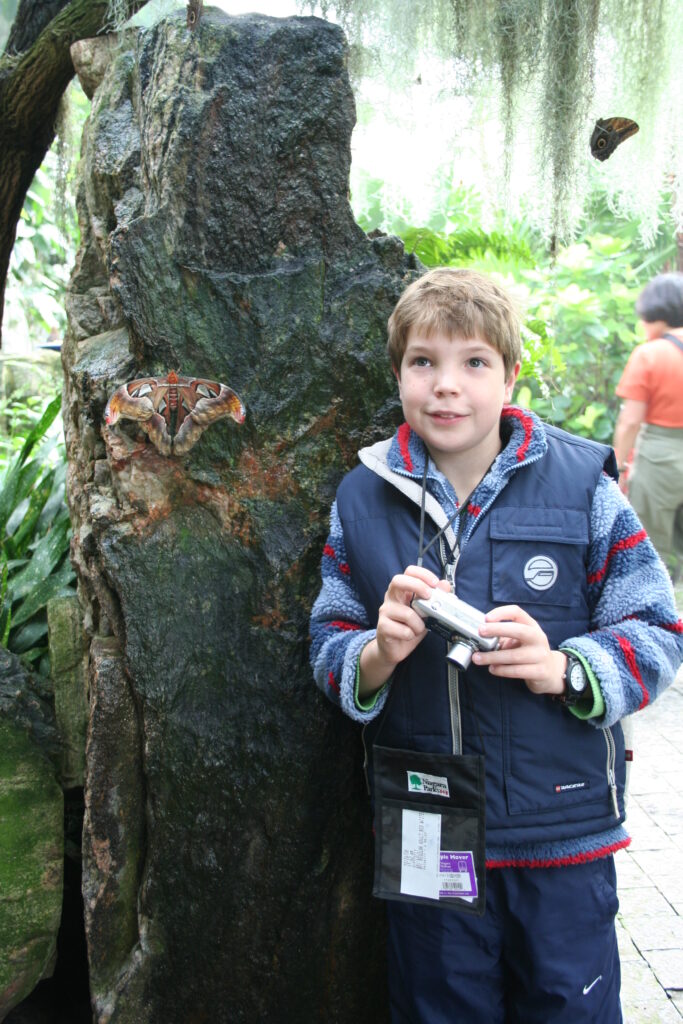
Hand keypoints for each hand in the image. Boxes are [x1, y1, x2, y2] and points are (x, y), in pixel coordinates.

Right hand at [358, 566, 449, 696]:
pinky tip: (409, 636)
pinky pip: (404, 630)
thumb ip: (434, 599)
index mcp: (402, 591)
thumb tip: (445, 585)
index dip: (423, 574)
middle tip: (429, 596)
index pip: (409, 572)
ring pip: (407, 613)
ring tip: (418, 629)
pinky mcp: (382, 626)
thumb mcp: (425, 612)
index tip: (434, 583)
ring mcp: (385, 611)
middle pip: (398, 580)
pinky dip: (411, 635)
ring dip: (419, 624)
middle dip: (417, 586)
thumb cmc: (409, 628)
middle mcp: (391, 597)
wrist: (393, 649)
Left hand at [472, 604, 566, 696]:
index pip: (517, 613)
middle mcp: (538, 638)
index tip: (486, 618)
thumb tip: (481, 638)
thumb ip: (503, 637)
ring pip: (514, 655)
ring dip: (493, 657)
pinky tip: (493, 669)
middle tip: (480, 632)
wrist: (551, 672)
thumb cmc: (528, 652)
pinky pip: (517, 671)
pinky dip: (502, 670)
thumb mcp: (519, 640)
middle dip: (497, 629)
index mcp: (531, 626)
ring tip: (478, 658)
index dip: (501, 613)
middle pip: (519, 630)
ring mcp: (541, 655)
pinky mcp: (540, 672)